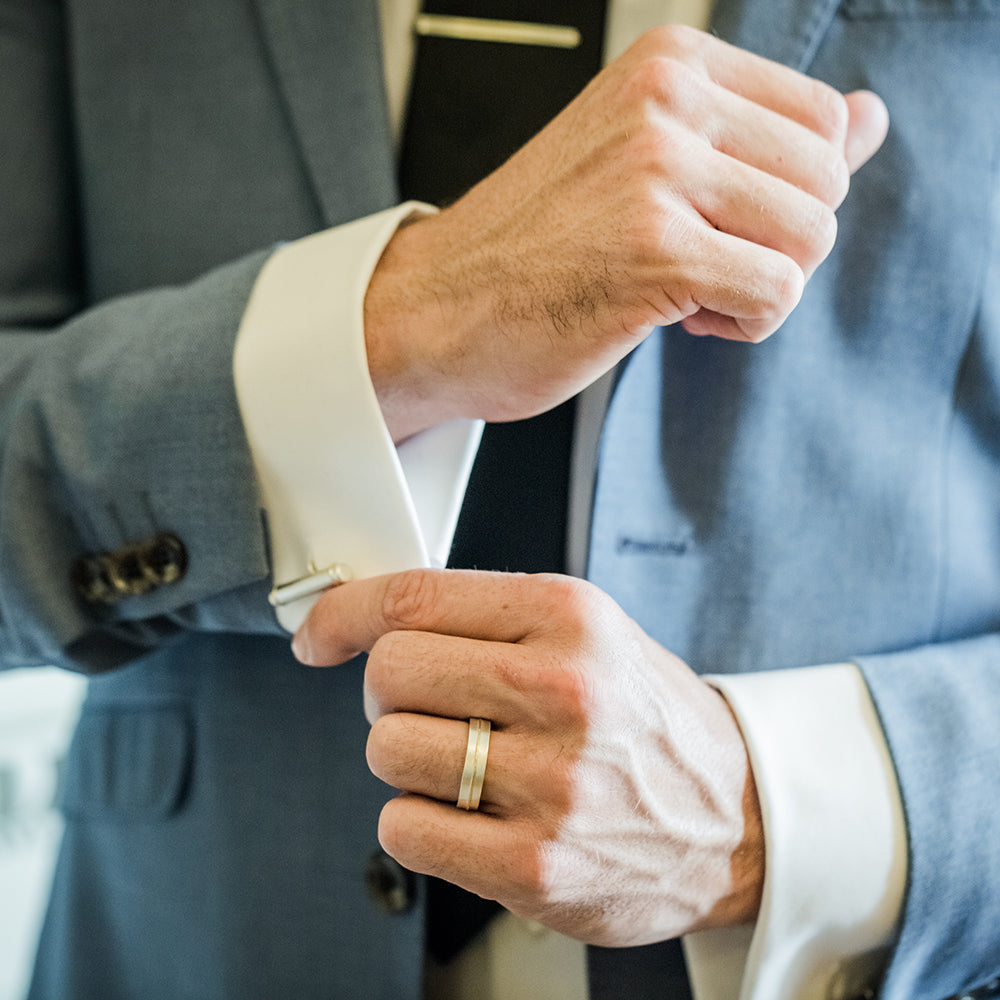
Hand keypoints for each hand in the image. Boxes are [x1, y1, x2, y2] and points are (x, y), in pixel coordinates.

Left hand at [293, 569, 764, 945]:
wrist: (731, 815)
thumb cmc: (642, 716)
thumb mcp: (586, 633)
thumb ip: (486, 616)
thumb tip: (366, 617)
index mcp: (570, 617)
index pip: (416, 597)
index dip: (344, 612)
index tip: (318, 633)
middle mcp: (565, 692)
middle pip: (389, 672)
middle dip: (388, 691)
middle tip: (429, 706)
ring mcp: (553, 784)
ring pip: (387, 750)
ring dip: (407, 759)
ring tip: (465, 766)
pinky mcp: (536, 866)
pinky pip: (403, 829)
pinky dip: (416, 821)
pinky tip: (468, 816)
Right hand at [365, 26, 888, 440]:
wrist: (437, 311)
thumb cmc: (531, 249)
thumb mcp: (648, 164)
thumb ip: (765, 137)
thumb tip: (871, 118)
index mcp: (669, 67)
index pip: (823, 120)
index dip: (782, 195)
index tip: (713, 222)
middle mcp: (667, 101)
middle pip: (826, 181)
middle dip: (776, 244)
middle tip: (699, 264)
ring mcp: (659, 172)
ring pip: (811, 237)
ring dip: (760, 285)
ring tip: (685, 290)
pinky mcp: (657, 251)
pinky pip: (777, 293)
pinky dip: (743, 323)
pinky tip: (681, 319)